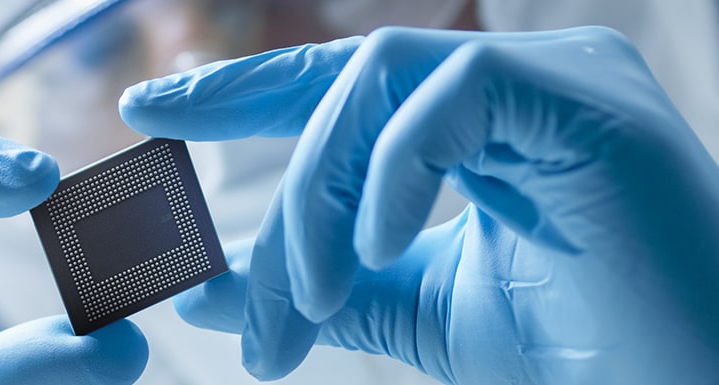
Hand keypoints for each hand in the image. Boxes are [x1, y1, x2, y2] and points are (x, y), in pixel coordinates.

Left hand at [120, 27, 718, 383]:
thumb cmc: (578, 354)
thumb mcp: (414, 312)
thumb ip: (317, 287)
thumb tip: (202, 283)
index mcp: (480, 118)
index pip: (338, 82)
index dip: (239, 90)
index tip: (149, 111)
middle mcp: (516, 80)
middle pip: (342, 83)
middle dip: (262, 170)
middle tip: (199, 271)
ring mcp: (556, 77)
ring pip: (377, 83)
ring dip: (315, 196)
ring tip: (304, 300)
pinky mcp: (586, 100)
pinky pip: (446, 99)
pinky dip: (389, 174)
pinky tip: (373, 251)